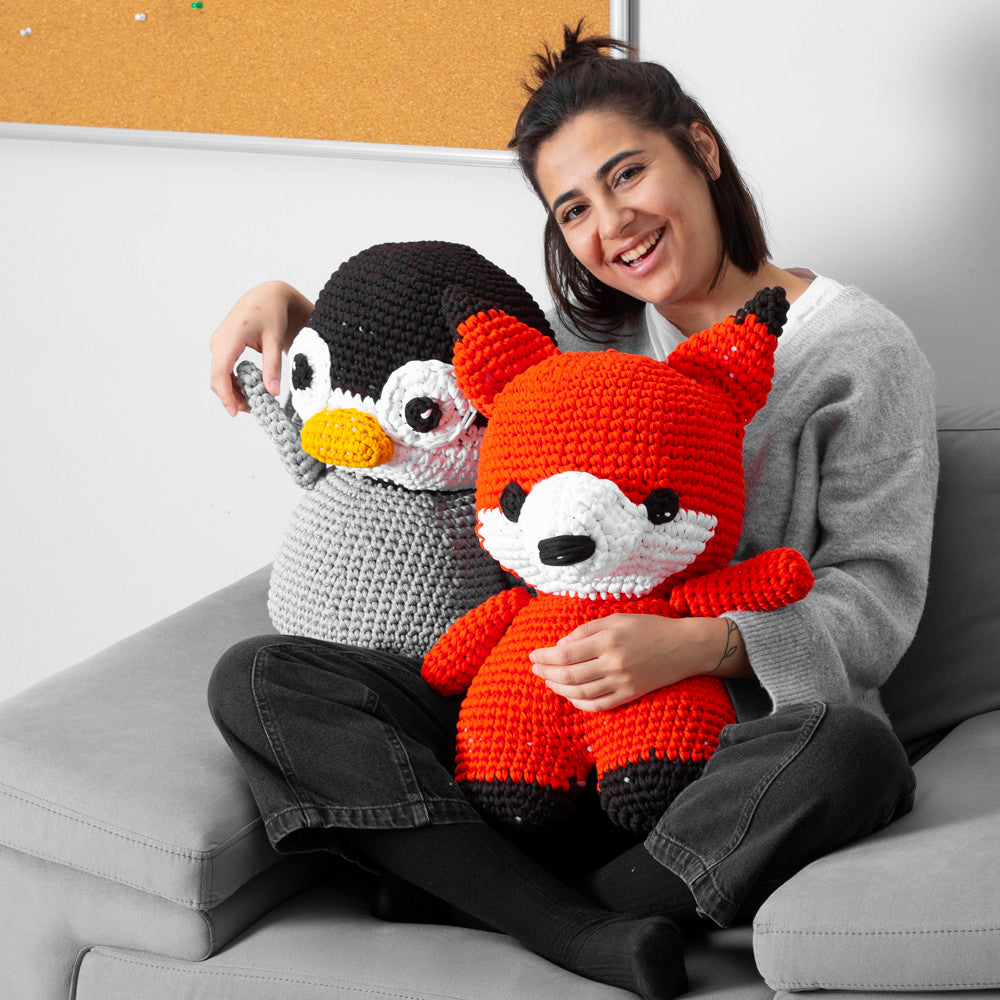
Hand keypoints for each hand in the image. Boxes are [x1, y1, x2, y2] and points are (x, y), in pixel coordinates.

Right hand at [209, 281, 312, 415]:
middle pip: (217, 378)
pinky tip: (248, 389)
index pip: (221, 372)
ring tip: (253, 402)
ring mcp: (218, 343)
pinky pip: (222, 369)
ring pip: (218, 375)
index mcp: (231, 337)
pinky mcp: (221, 346)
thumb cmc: (272, 314)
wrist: (266, 297)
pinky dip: (232, 382)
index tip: (234, 412)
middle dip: (231, 397)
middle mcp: (219, 340)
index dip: (225, 395)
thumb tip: (272, 392)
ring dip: (232, 391)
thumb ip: (273, 366)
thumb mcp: (275, 340)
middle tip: (253, 409)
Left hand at [529, 614, 747, 712]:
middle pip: (570, 675)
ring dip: (559, 688)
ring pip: (581, 693)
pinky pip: (599, 705)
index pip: (566, 653)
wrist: (683, 647)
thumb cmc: (649, 627)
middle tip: (535, 669)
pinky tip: (570, 696)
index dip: (545, 656)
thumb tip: (561, 645)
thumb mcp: (616, 619)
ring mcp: (622, 682)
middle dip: (547, 673)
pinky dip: (580, 703)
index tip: (533, 655)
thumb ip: (587, 630)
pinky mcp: (630, 695)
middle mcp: (613, 663)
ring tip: (548, 681)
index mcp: (608, 640)